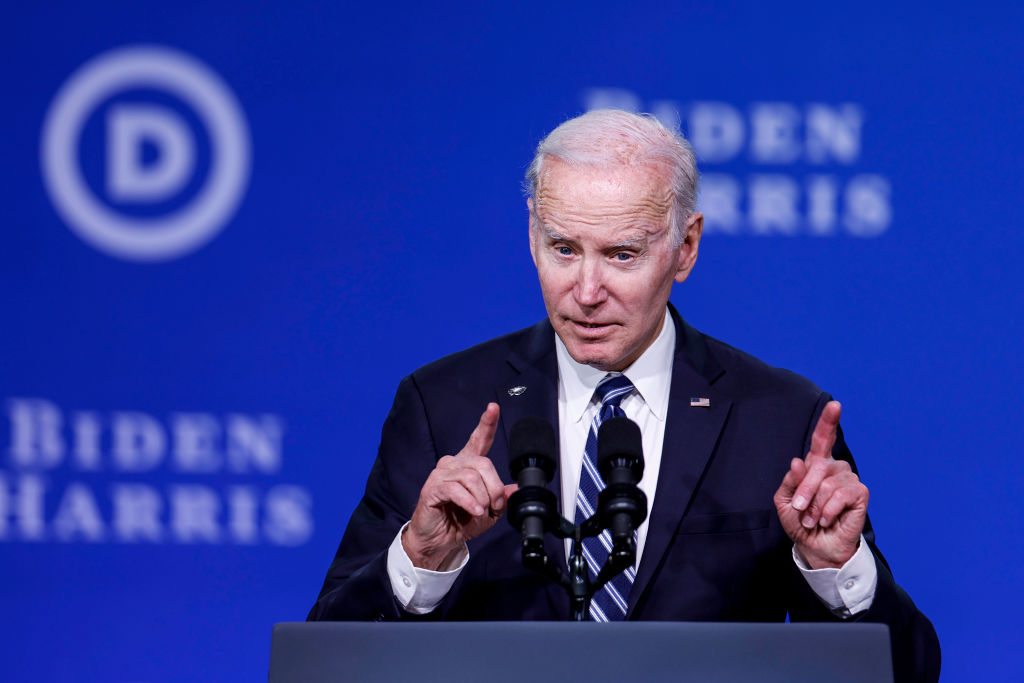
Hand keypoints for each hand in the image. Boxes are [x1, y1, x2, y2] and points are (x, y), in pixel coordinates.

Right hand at [403, 403, 517, 569]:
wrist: (440, 541)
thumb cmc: (461, 523)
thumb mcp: (489, 511)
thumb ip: (501, 497)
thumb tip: (515, 489)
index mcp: (468, 465)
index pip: (478, 439)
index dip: (486, 423)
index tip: (493, 407)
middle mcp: (453, 464)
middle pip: (483, 463)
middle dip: (495, 487)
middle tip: (495, 505)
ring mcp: (441, 474)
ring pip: (471, 477)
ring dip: (482, 498)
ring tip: (481, 512)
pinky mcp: (432, 488)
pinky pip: (456, 489)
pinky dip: (470, 502)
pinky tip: (474, 511)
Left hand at [773, 401, 868, 568]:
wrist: (816, 547)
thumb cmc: (801, 522)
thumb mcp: (786, 501)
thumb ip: (790, 482)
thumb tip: (798, 461)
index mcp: (816, 465)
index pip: (823, 439)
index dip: (828, 421)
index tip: (835, 405)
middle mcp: (835, 468)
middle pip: (817, 466)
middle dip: (805, 491)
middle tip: (801, 511)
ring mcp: (849, 480)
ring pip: (828, 483)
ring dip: (816, 506)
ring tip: (816, 519)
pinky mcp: (861, 494)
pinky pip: (841, 495)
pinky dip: (829, 510)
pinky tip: (829, 520)